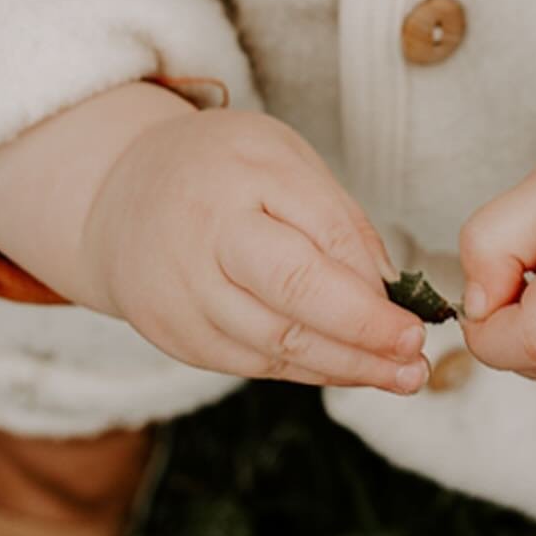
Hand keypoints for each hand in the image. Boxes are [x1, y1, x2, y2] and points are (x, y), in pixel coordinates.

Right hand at [79, 108, 431, 394]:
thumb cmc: (218, 171)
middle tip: (414, 352)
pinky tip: (349, 372)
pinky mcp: (175, 334)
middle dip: (363, 331)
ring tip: (401, 376)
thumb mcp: (280, 159)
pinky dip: (307, 371)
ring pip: (275, 343)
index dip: (373, 283)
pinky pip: (252, 363)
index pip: (323, 232)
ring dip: (346, 367)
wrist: (117, 197)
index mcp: (240, 173)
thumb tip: (390, 289)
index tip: (418, 315)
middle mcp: (204, 233)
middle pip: (293, 293)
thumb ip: (334, 217)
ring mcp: (183, 290)